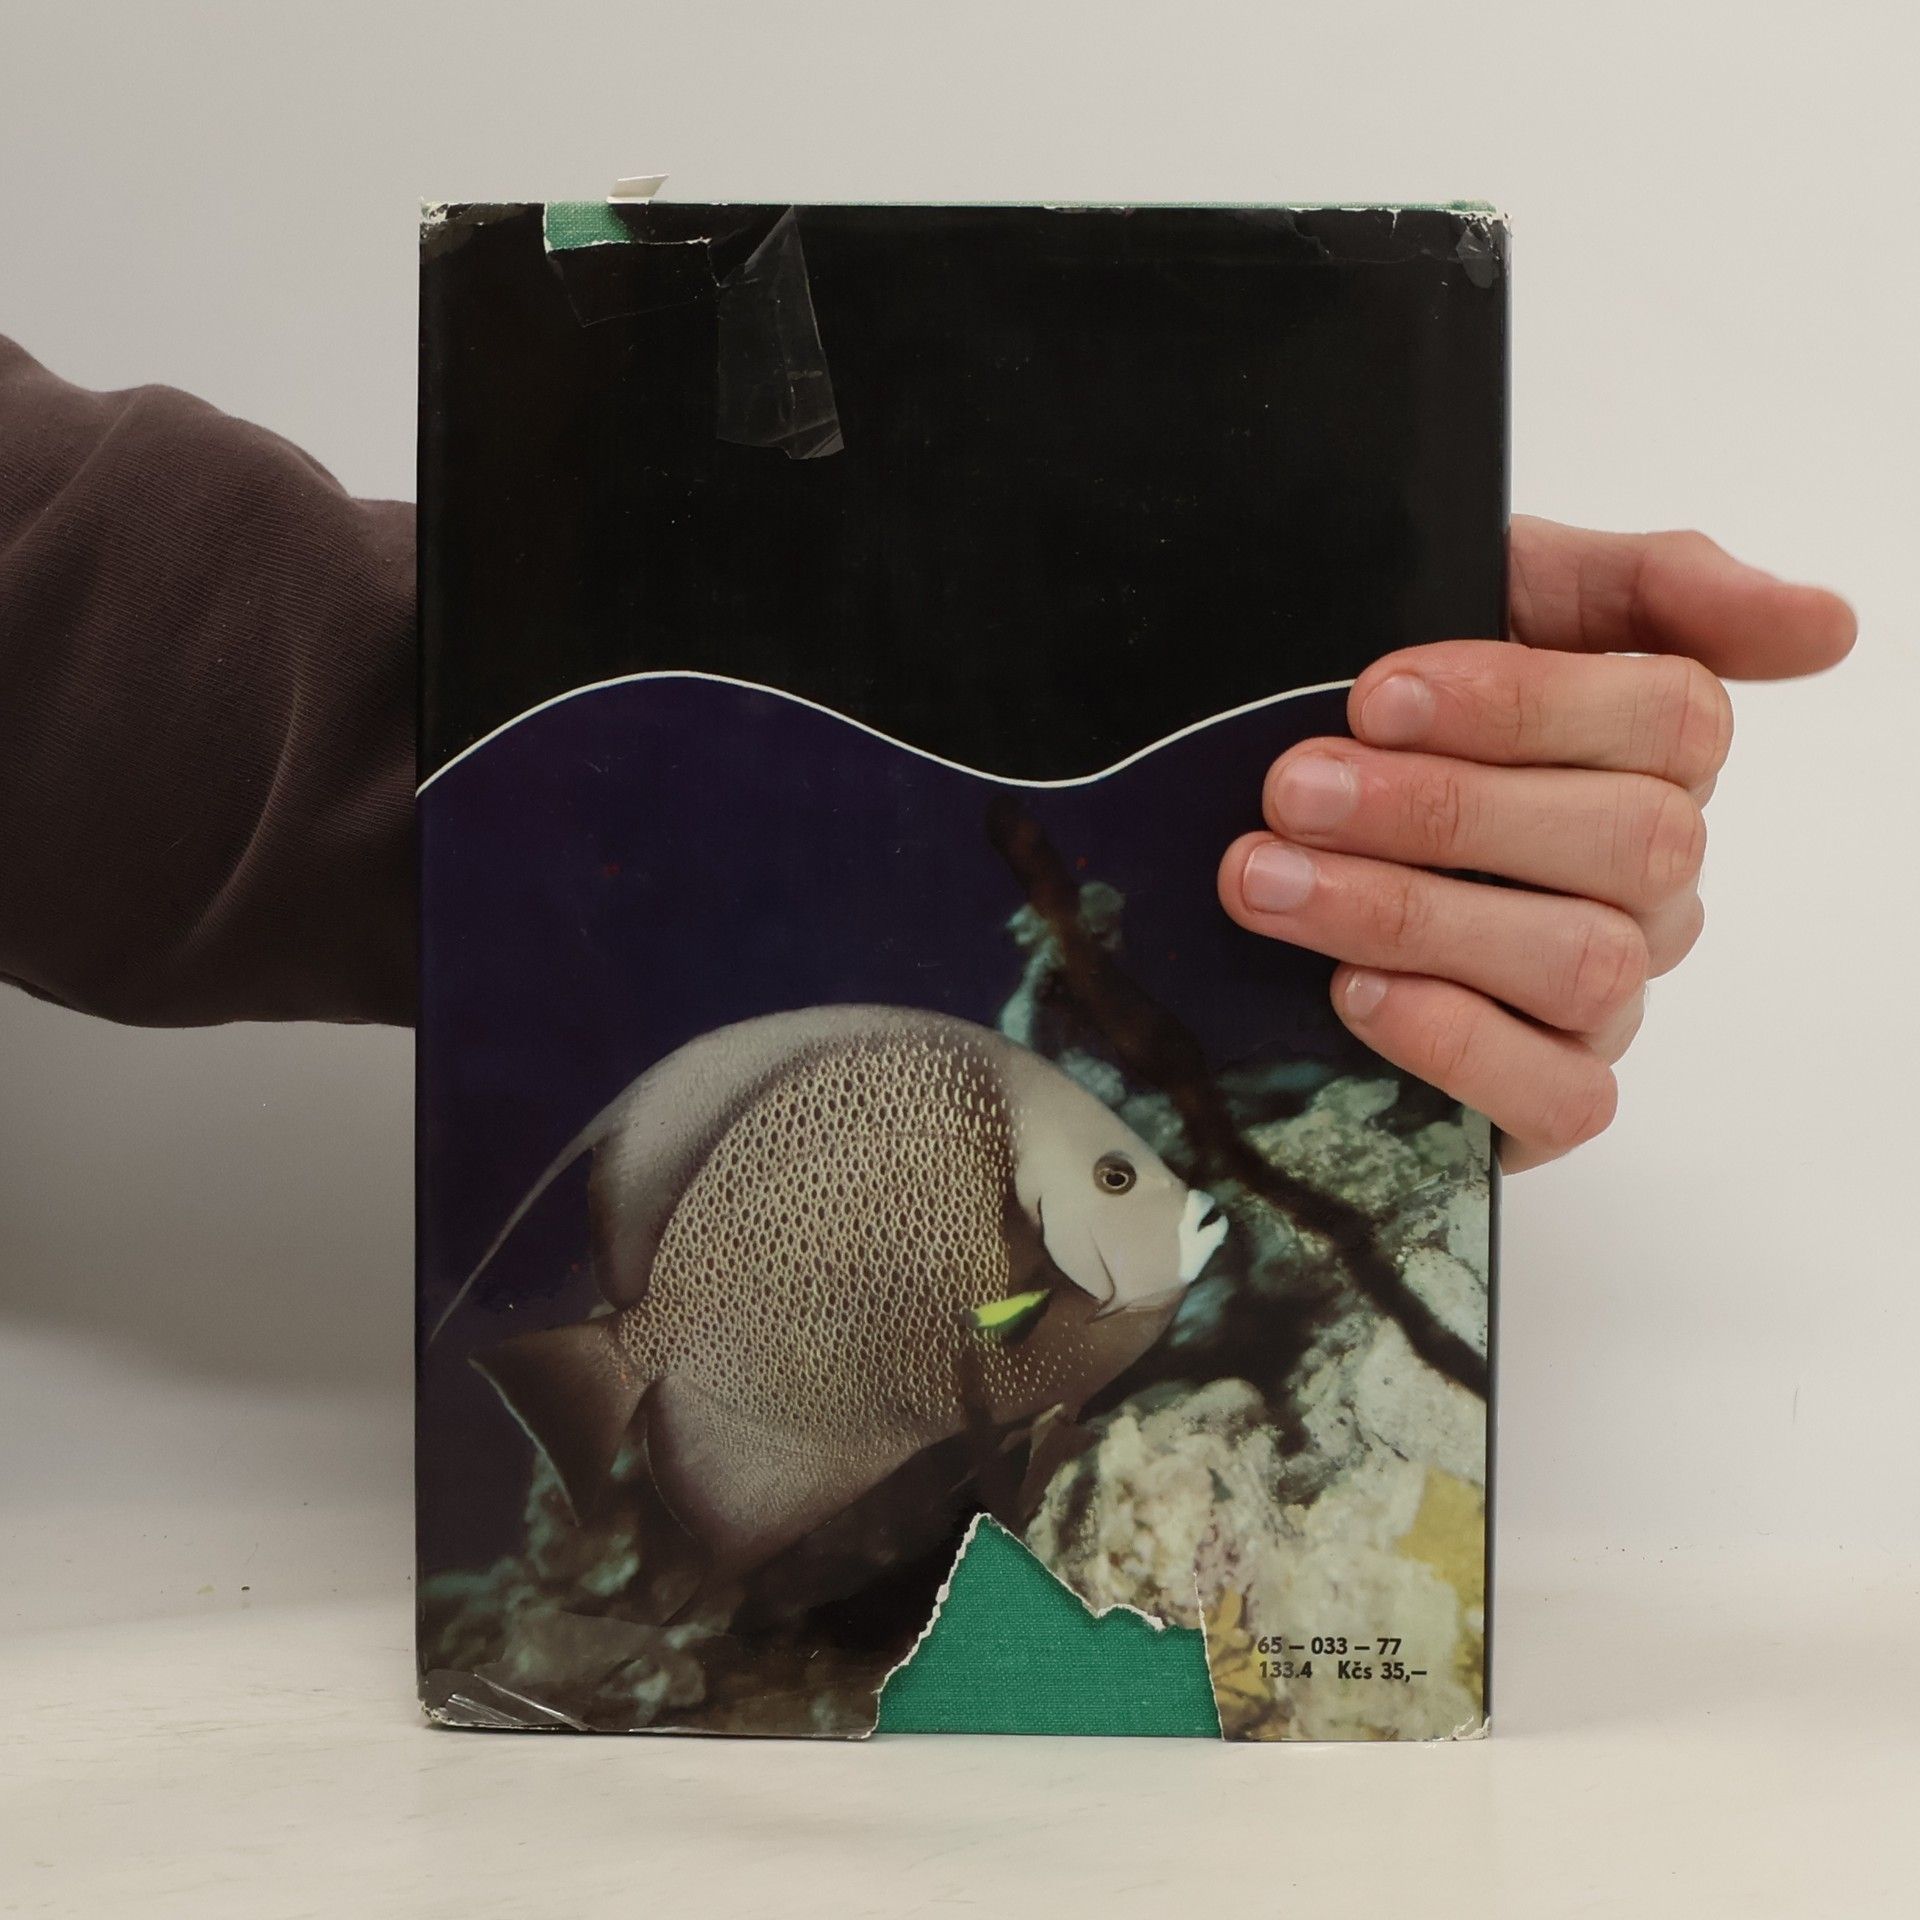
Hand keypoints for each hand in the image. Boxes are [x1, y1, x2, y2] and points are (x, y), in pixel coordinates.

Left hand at [1218, 518, 1855, 1171]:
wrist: (1257, 820)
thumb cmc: (1393, 715)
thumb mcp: (1499, 595)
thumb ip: (1653, 587)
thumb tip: (1826, 624)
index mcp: (1657, 754)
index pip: (1673, 720)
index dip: (1519, 705)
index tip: (1375, 696)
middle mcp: (1651, 880)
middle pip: (1629, 843)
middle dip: (1440, 811)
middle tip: (1297, 792)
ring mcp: (1608, 993)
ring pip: (1583, 963)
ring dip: (1410, 916)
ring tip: (1271, 880)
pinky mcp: (1549, 1096)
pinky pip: (1562, 1096)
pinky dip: (1455, 1043)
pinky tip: (1355, 990)